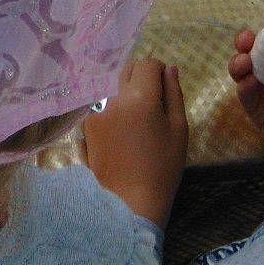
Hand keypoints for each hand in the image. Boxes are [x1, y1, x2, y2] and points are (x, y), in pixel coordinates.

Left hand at [85, 57, 186, 225]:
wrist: (128, 200)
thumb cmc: (161, 167)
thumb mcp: (178, 129)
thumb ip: (174, 94)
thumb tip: (170, 69)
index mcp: (139, 96)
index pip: (147, 64)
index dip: (160, 71)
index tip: (165, 88)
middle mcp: (112, 95)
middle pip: (127, 68)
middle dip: (141, 77)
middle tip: (153, 102)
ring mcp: (95, 108)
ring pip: (112, 82)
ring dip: (125, 89)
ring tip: (136, 115)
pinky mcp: (85, 121)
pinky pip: (101, 99)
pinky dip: (111, 103)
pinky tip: (121, 126)